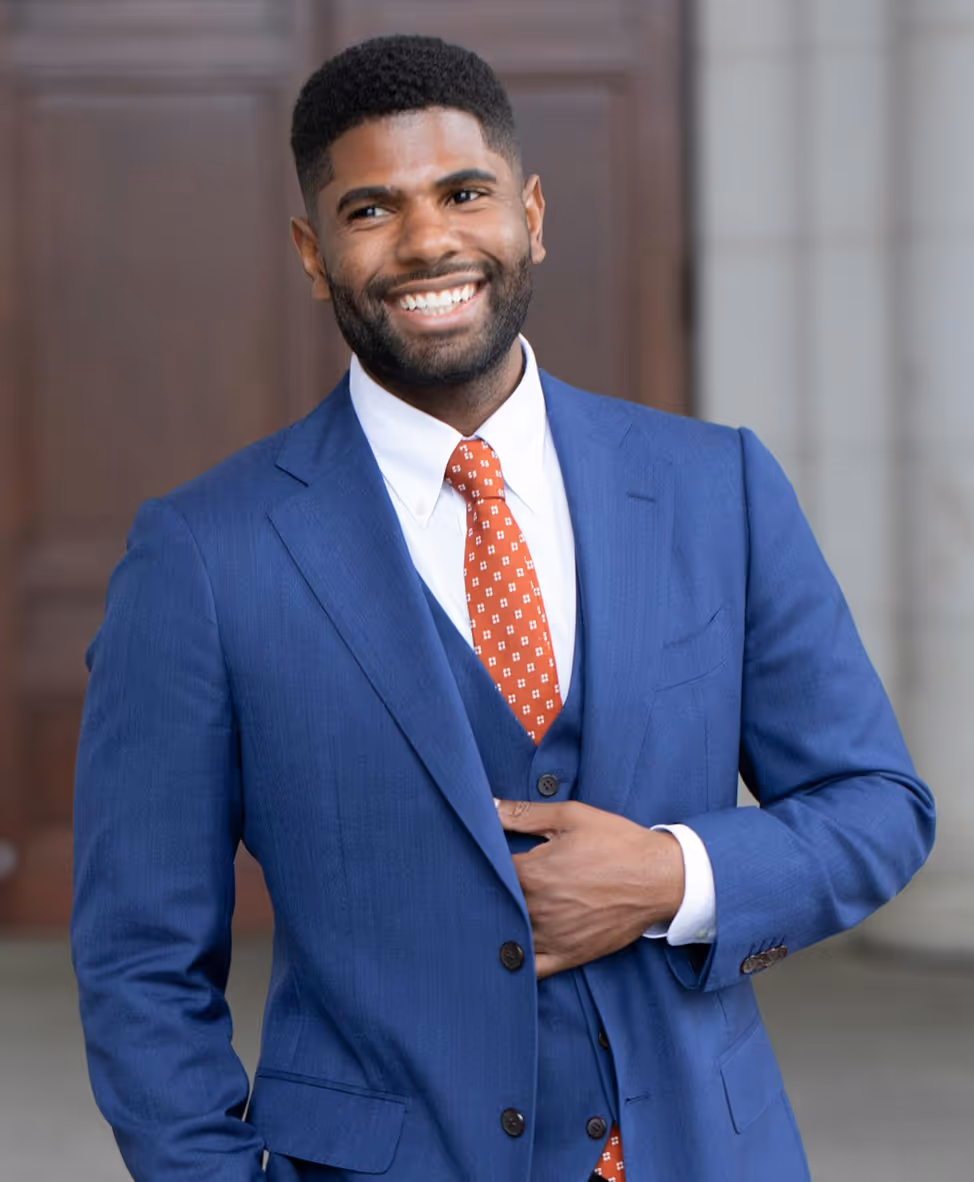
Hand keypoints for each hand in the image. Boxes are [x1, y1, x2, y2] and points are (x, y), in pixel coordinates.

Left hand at [495, 799, 684, 978]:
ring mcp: (550, 937)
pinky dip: (513, 963)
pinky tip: (505, 950)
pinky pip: (529, 970)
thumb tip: (487, 805)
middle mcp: (536, 909)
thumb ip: (523, 813)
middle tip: (475, 886)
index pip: (486, 870)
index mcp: (532, 873)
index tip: (476, 858)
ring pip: (505, 936)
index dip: (479, 863)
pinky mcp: (566, 956)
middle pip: (492, 903)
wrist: (660, 878)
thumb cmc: (617, 844)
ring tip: (486, 913)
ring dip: (494, 924)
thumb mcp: (570, 817)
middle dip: (483, 893)